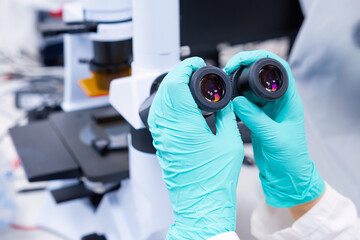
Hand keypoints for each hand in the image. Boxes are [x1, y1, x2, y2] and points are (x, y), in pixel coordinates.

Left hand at [148, 57, 243, 238]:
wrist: (202, 205)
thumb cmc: (216, 180)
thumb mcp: (229, 143)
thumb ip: (227, 117)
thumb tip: (225, 103)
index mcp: (185, 125)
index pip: (176, 85)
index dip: (185, 68)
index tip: (195, 63)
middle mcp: (168, 130)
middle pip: (164, 90)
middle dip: (177, 74)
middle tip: (192, 71)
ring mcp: (163, 138)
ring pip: (158, 102)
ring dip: (169, 88)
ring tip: (184, 83)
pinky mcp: (162, 145)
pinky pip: (158, 116)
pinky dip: (165, 103)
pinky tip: (176, 103)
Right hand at [224, 50, 324, 207]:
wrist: (286, 175)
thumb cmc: (290, 158)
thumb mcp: (273, 137)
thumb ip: (255, 118)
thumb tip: (237, 101)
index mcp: (289, 100)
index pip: (279, 69)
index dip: (261, 59)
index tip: (242, 60)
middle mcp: (279, 101)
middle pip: (262, 75)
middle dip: (244, 67)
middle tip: (228, 69)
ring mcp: (268, 110)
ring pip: (252, 89)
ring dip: (238, 84)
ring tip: (225, 84)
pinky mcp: (258, 118)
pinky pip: (246, 103)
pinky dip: (236, 100)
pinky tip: (228, 103)